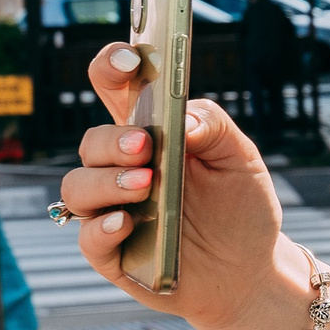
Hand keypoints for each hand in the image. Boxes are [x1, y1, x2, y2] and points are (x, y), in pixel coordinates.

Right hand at [62, 43, 303, 329]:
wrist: (250, 271)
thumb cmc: (243, 208)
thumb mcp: (242, 161)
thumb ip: (216, 129)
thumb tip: (186, 116)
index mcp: (153, 135)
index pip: (117, 91)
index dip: (113, 67)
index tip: (128, 58)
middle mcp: (123, 168)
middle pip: (92, 140)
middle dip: (114, 139)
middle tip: (144, 144)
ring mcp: (111, 208)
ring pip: (78, 186)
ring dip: (107, 181)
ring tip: (146, 184)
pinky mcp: (110, 251)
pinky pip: (87, 236)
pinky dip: (101, 227)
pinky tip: (126, 223)